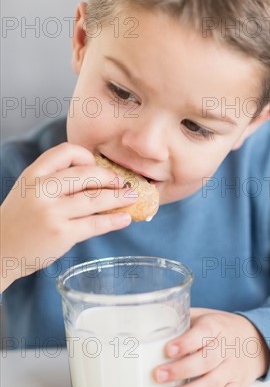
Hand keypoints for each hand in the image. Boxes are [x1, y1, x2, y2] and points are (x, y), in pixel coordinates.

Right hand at [1, 142, 136, 291]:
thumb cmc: (19, 221)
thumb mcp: (28, 191)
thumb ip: (53, 181)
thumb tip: (96, 178)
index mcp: (33, 175)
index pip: (66, 152)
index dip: (87, 157)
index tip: (97, 167)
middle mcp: (42, 190)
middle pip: (86, 174)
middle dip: (111, 178)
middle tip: (124, 183)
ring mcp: (52, 212)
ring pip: (95, 198)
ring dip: (119, 197)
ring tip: (132, 197)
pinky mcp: (62, 234)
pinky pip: (96, 223)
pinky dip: (114, 220)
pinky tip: (125, 219)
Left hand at [153, 308, 269, 386]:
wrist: (256, 341)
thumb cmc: (221, 328)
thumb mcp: (205, 316)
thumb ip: (182, 319)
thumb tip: (150, 319)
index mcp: (217, 326)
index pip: (204, 333)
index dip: (186, 342)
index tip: (167, 350)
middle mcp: (227, 348)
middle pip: (206, 361)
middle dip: (180, 371)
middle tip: (157, 376)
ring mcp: (233, 369)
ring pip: (213, 384)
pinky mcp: (237, 386)